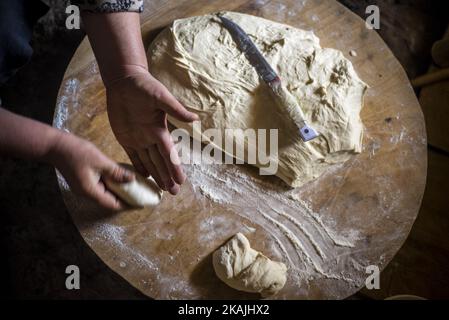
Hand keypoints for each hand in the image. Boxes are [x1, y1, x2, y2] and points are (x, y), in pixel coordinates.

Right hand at [49, 132, 134, 209]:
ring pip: (104, 193)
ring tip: (132, 185)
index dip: (127, 204)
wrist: (55, 146)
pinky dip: (110, 184)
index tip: (140, 202)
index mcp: (90, 191)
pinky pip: (100, 186)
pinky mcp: (83, 181)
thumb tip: (132, 179)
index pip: (112, 204)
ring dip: (117, 190)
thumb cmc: (77, 152)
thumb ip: (117, 172)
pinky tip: (119, 177)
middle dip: (124, 197)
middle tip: (139, 192)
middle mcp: (87, 193)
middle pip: (109, 201)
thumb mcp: (101, 161)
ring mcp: (84, 188)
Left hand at [105, 69, 197, 194]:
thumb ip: (176, 109)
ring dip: (156, 175)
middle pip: (161, 162)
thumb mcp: (161, 96)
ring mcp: (138, 139)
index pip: (169, 153)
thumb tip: (195, 119)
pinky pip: (133, 156)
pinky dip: (139, 167)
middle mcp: (151, 137)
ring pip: (149, 162)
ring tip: (163, 189)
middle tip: (173, 193)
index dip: (175, 167)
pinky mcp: (125, 137)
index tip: (181, 180)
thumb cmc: (144, 86)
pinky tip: (145, 177)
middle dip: (167, 177)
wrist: (125, 80)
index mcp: (160, 130)